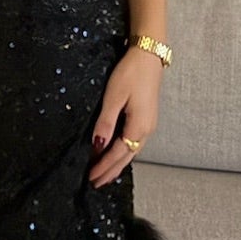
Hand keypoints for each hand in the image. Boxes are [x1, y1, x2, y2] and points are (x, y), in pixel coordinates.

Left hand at [88, 47, 161, 186]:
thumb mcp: (114, 97)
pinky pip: (134, 142)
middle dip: (111, 171)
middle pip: (126, 157)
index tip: (91, 177)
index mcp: (138, 126)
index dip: (104, 166)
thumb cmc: (130, 73)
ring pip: (131, 150)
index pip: (117, 154)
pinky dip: (123, 152)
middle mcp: (146, 129)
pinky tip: (117, 153)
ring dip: (118, 163)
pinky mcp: (147, 118)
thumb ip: (106, 123)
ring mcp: (149, 124)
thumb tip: (97, 146)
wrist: (149, 56)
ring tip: (104, 173)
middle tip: (96, 183)